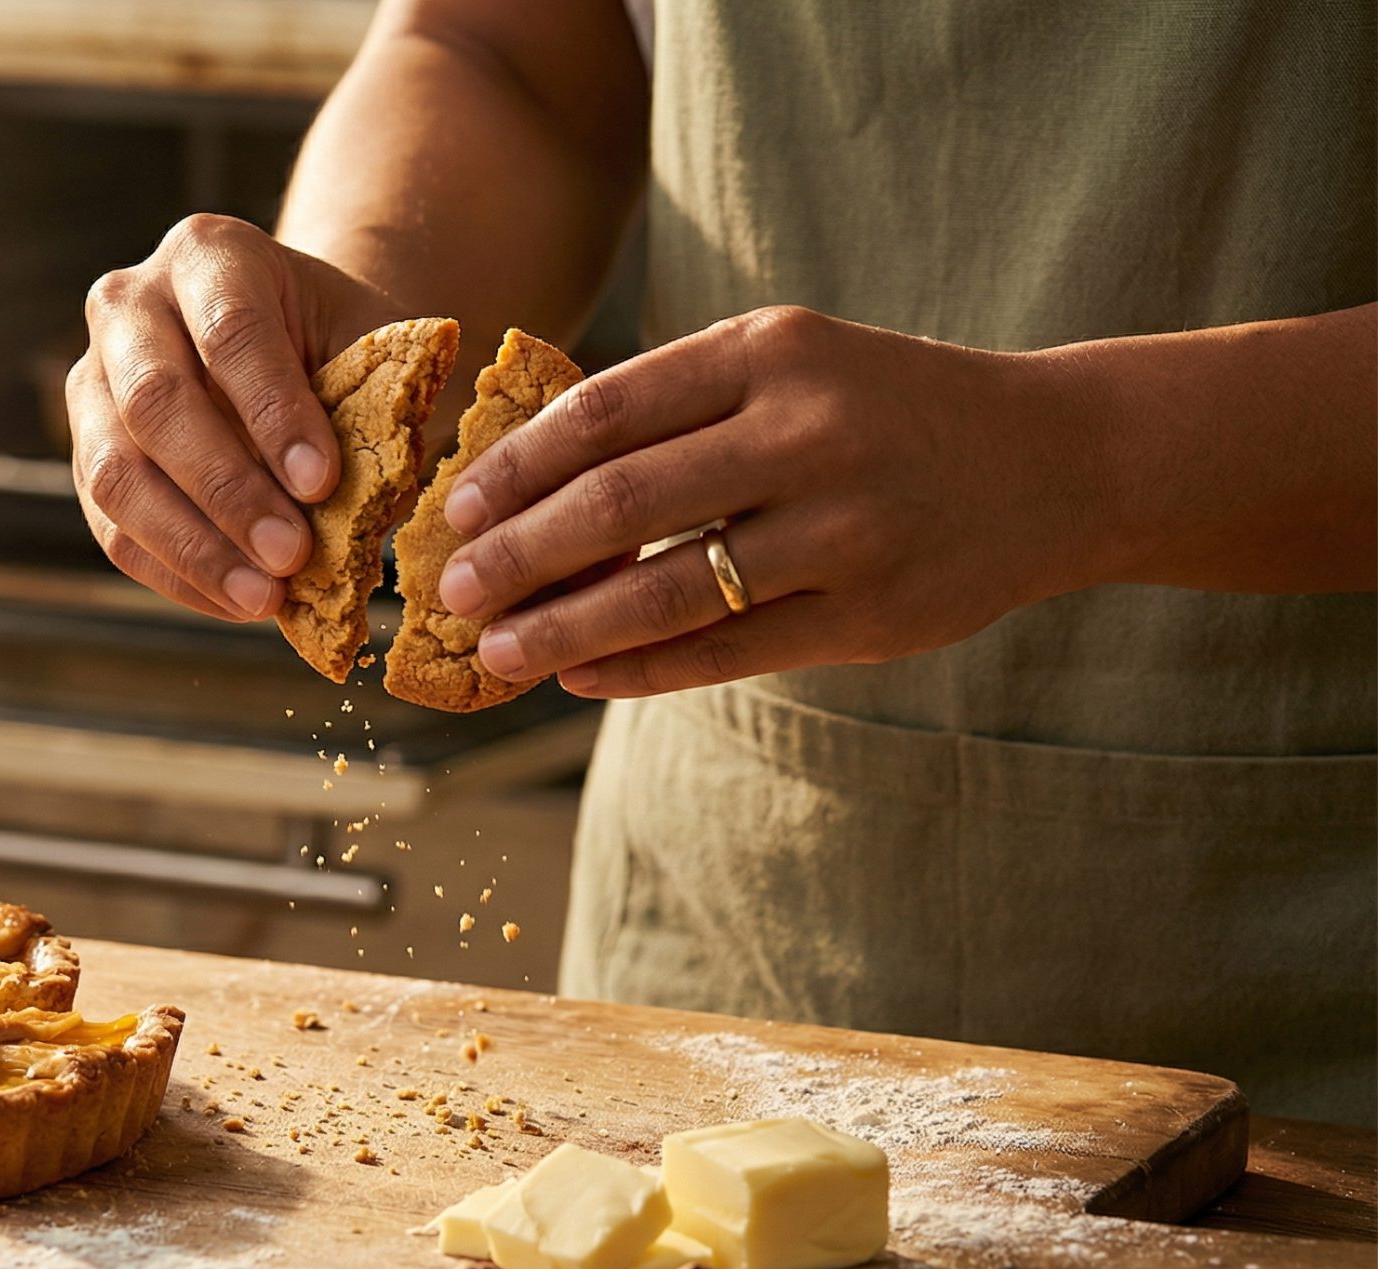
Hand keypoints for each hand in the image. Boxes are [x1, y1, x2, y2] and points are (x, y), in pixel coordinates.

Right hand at [70, 214, 400, 619]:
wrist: (289, 341)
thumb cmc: (337, 341)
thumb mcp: (372, 344)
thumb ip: (377, 403)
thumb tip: (377, 504)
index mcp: (208, 254)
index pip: (230, 332)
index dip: (273, 412)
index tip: (321, 482)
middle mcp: (129, 306)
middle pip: (155, 402)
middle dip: (227, 490)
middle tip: (292, 555)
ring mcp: (92, 382)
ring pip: (115, 473)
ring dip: (193, 546)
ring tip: (265, 596)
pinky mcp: (85, 454)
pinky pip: (111, 526)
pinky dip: (176, 573)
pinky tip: (237, 602)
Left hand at [434, 306, 1115, 696]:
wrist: (1057, 460)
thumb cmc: (885, 408)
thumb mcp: (791, 365)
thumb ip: (674, 409)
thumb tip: (526, 483)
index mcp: (773, 353)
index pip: (606, 412)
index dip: (517, 467)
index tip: (457, 507)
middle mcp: (808, 433)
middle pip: (620, 504)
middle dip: (518, 555)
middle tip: (450, 592)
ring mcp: (844, 530)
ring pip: (665, 591)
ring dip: (563, 628)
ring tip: (497, 651)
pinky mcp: (869, 617)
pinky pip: (724, 650)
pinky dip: (638, 667)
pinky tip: (580, 675)